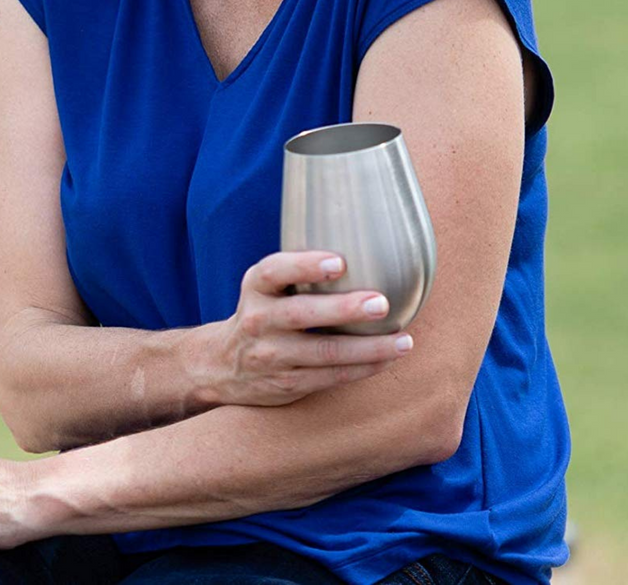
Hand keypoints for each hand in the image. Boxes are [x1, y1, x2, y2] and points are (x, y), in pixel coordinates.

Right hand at [197, 251, 413, 407]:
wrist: (224, 366)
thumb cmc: (264, 312)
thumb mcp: (266, 287)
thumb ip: (298, 271)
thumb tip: (364, 245)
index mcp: (257, 287)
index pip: (275, 271)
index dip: (305, 265)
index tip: (339, 262)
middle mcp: (259, 320)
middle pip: (302, 313)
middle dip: (344, 310)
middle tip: (382, 303)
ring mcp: (272, 355)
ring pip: (323, 352)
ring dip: (368, 347)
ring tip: (403, 341)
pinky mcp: (288, 383)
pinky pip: (331, 377)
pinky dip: (363, 368)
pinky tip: (388, 358)